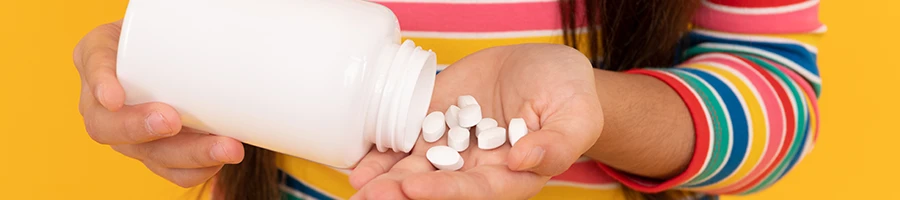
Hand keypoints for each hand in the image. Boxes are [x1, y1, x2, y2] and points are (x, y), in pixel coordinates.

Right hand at [73, 20, 244, 186]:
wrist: (179, 55)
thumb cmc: (170, 34)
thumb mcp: (166, 19)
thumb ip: (183, 16)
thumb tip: (222, 14)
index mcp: (100, 54)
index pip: (93, 63)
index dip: (101, 82)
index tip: (115, 96)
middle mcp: (102, 100)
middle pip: (107, 125)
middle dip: (140, 128)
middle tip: (173, 121)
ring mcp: (128, 132)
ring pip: (146, 153)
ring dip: (187, 155)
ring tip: (226, 148)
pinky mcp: (155, 151)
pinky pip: (170, 170)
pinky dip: (196, 169)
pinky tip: (219, 163)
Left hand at [349, 44, 604, 198]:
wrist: (545, 68)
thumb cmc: (570, 94)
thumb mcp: (576, 114)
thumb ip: (556, 143)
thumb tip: (524, 160)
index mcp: (513, 174)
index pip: (476, 190)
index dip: (445, 191)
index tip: (415, 188)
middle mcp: (478, 167)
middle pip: (437, 185)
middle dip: (402, 192)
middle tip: (370, 196)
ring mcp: (454, 146)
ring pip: (415, 169)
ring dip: (385, 179)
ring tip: (357, 185)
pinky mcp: (436, 122)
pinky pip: (406, 142)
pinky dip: (382, 154)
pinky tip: (358, 164)